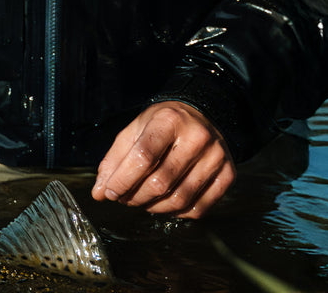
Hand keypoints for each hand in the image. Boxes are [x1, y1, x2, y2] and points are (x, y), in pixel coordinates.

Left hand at [91, 101, 234, 218]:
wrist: (203, 115)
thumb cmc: (164, 124)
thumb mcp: (136, 130)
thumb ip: (115, 159)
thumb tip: (99, 193)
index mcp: (169, 119)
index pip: (144, 156)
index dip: (123, 179)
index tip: (110, 192)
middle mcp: (196, 137)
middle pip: (161, 181)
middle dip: (136, 196)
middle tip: (123, 198)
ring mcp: (216, 157)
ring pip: (180, 199)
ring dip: (154, 207)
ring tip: (142, 201)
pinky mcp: (228, 175)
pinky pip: (199, 208)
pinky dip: (177, 213)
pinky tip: (165, 203)